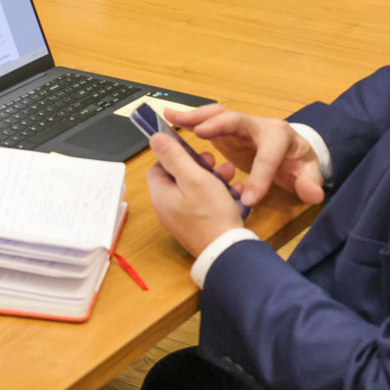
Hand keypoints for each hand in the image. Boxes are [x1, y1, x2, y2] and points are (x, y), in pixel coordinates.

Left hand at [146, 131, 246, 256]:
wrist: (227, 252)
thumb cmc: (211, 214)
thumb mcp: (194, 178)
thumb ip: (174, 156)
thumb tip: (155, 138)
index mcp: (161, 194)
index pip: (159, 166)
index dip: (175, 154)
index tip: (193, 150)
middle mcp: (167, 208)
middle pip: (178, 177)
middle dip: (198, 166)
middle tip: (214, 162)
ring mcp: (181, 219)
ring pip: (194, 190)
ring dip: (212, 178)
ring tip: (230, 174)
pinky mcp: (196, 227)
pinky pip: (203, 204)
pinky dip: (217, 195)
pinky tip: (234, 192)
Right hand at [165, 104, 325, 206]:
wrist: (292, 151)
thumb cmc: (298, 163)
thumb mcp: (309, 174)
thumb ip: (310, 183)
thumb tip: (313, 193)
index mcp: (280, 137)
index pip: (269, 155)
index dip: (260, 177)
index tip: (250, 199)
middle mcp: (258, 125)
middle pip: (237, 119)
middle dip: (219, 125)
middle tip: (199, 133)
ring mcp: (241, 125)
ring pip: (218, 115)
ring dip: (197, 116)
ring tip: (174, 118)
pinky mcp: (227, 130)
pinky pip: (208, 121)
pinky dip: (190, 119)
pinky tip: (171, 118)